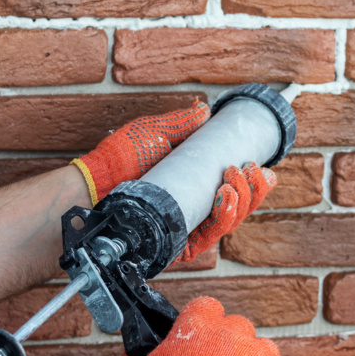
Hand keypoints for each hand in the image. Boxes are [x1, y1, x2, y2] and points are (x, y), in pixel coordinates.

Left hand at [71, 102, 276, 262]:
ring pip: (229, 222)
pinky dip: (223, 218)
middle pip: (240, 208)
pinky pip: (210, 238)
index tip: (261, 167)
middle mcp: (196, 208)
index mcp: (197, 185)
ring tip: (233, 180)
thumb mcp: (154, 132)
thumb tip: (205, 111)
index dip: (254, 182)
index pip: (236, 187)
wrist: (93, 183)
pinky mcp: (178, 245)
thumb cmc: (119, 160)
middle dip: (253, 190)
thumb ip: (181, 123)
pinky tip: (225, 198)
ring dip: (242, 201)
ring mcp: (188, 227)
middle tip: (247, 169)